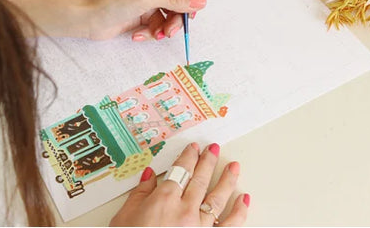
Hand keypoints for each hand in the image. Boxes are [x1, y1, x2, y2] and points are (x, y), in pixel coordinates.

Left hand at [80, 0, 206, 40]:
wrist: (87, 18)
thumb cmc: (110, 1)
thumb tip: (200, 1)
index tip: (190, 10)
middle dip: (178, 17)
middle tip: (171, 30)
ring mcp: (149, 1)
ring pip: (172, 15)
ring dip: (166, 28)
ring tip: (154, 34)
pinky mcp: (143, 16)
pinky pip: (159, 25)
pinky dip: (152, 32)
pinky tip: (139, 34)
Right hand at [110, 143, 249, 226]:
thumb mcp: (126, 216)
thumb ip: (140, 193)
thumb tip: (148, 175)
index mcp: (165, 199)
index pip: (182, 169)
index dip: (189, 156)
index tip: (194, 149)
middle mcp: (185, 209)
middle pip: (200, 178)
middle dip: (208, 161)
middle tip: (213, 149)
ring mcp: (199, 226)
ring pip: (217, 197)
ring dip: (227, 180)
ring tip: (234, 167)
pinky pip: (229, 225)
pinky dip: (239, 212)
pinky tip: (243, 200)